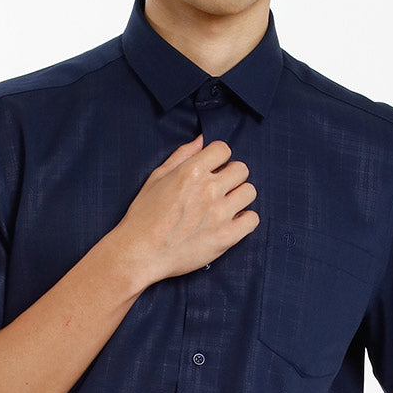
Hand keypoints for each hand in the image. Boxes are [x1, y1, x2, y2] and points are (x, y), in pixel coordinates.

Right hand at [115, 134, 258, 285]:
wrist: (140, 253)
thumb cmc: (144, 215)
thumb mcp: (156, 177)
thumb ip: (181, 155)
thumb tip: (201, 140)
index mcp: (192, 171)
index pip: (224, 149)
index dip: (218, 158)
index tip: (213, 169)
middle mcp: (209, 189)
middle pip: (241, 169)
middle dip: (231, 176)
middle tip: (220, 189)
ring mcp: (220, 213)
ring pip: (250, 191)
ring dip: (239, 196)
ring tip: (225, 205)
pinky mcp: (226, 236)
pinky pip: (252, 219)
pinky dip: (244, 220)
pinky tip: (231, 222)